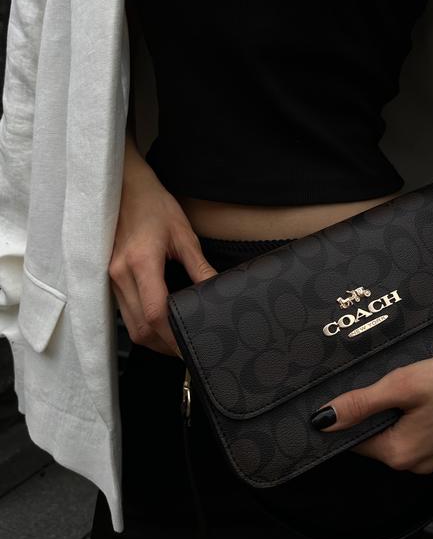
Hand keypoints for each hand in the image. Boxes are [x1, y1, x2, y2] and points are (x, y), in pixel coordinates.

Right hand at [109, 136, 216, 356]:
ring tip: (178, 341)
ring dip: (154, 340)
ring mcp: (111, 278)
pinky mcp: (109, 280)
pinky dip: (143, 326)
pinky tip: (161, 324)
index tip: (194, 344)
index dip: (175, 336)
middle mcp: (120, 274)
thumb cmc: (154, 205)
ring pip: (131, 326)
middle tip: (190, 350)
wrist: (124, 188)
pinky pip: (125, 314)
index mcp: (140, 262)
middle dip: (167, 346)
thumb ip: (199, 267)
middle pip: (142, 328)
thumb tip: (217, 292)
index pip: (156, 313)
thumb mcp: (183, 234)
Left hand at [311, 299, 432, 473]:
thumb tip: (323, 420)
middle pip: (372, 437)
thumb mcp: (404, 386)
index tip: (346, 388)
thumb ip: (362, 404)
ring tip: (403, 381)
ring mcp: (431, 457)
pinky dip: (410, 411)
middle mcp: (412, 464)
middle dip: (369, 410)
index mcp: (397, 454)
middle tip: (380, 378)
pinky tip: (422, 390)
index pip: (351, 440)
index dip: (344, 414)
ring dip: (391, 408)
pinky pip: (413, 430)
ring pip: (393, 431)